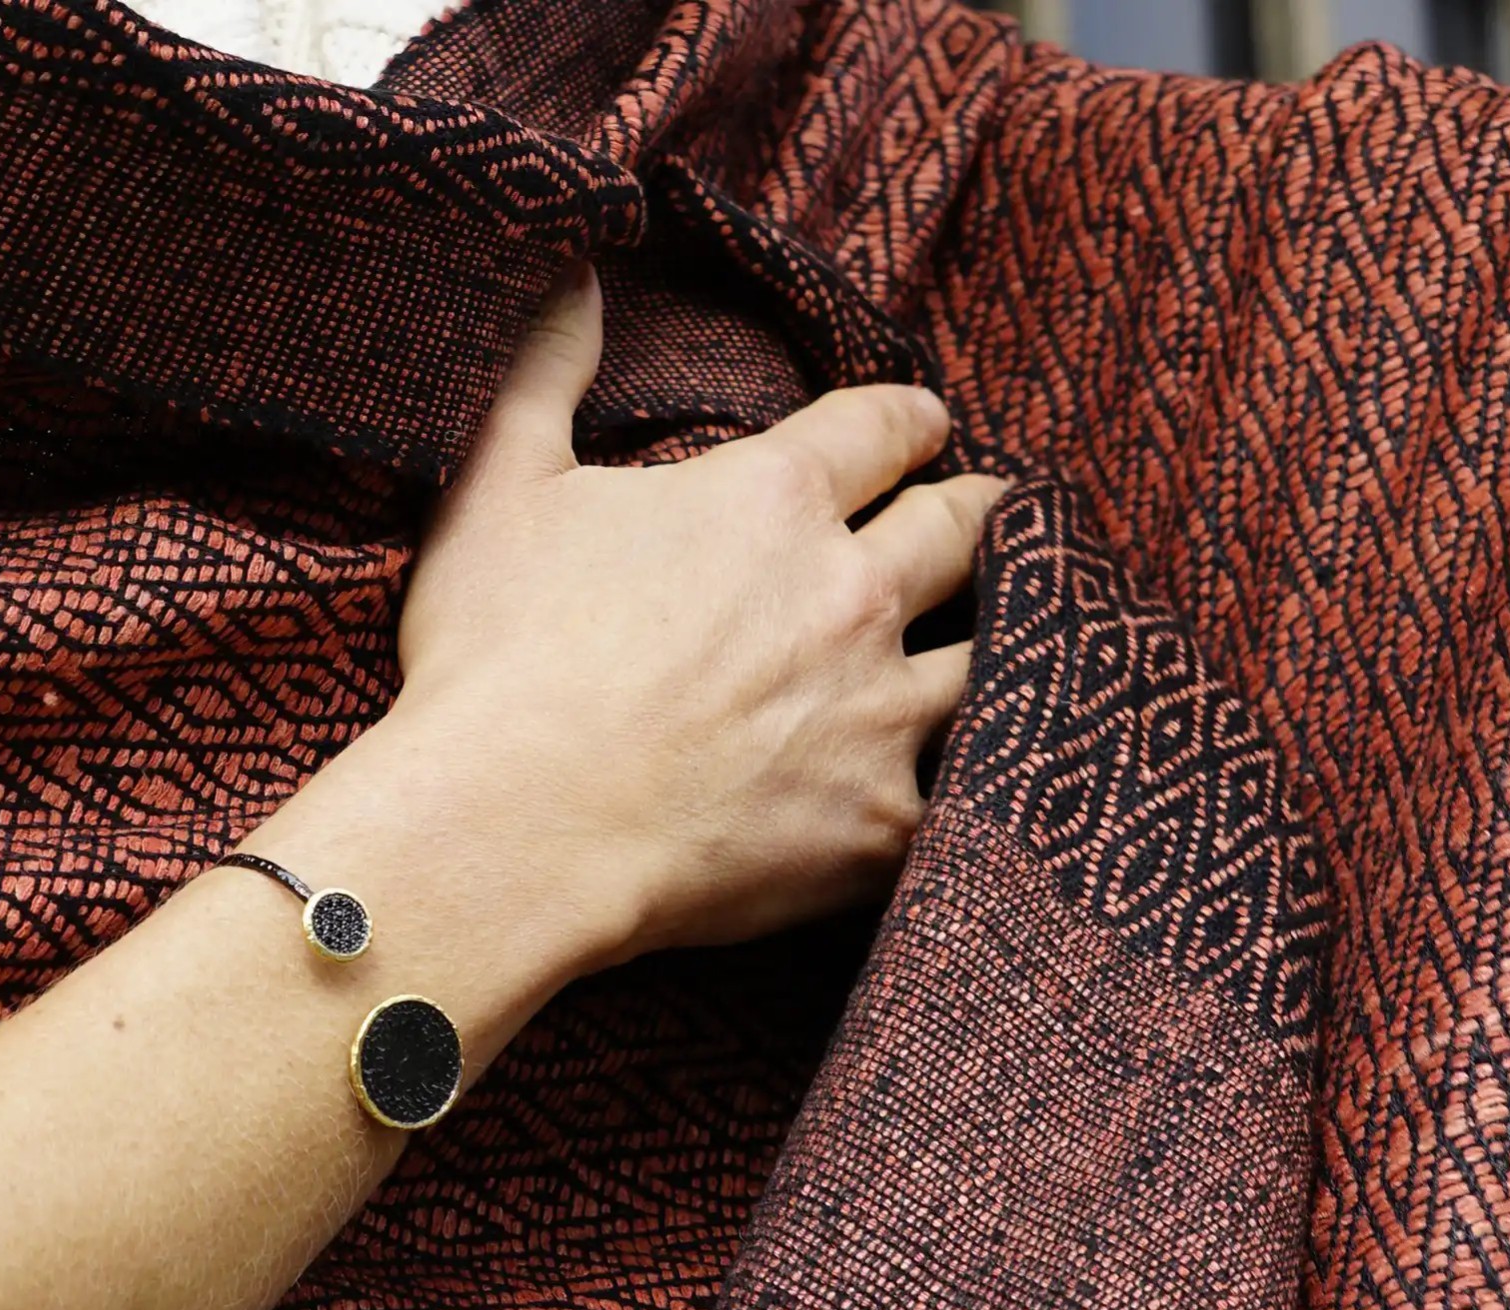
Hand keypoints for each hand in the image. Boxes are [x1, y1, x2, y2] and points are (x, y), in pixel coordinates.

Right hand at [382, 264, 1005, 964]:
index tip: (926, 421)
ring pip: (993, 653)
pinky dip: (975, 777)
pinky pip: (963, 789)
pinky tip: (990, 778)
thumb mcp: (497, 491)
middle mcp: (851, 594)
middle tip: (987, 510)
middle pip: (963, 527)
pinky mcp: (881, 822)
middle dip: (979, 510)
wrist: (508, 836)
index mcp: (771, 500)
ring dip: (1006, 634)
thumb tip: (573, 273)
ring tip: (1016, 633)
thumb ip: (544, 373)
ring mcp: (878, 713)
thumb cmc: (493, 663)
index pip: (881, 429)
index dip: (909, 419)